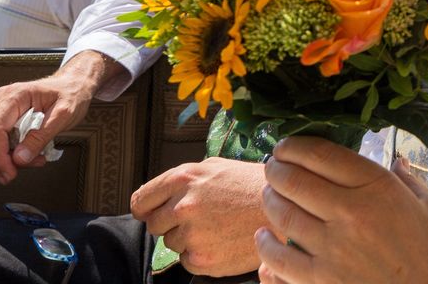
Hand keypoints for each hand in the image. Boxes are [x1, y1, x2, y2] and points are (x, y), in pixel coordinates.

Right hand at [0, 51, 112, 182]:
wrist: (73, 86)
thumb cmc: (70, 96)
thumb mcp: (64, 115)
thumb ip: (42, 136)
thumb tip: (19, 159)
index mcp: (14, 96)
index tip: (11, 174)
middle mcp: (0, 101)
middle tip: (10, 177)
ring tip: (31, 163)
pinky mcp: (1, 118)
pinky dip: (6, 155)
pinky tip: (28, 158)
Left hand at [131, 157, 266, 276]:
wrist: (286, 207)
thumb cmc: (252, 185)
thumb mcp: (216, 167)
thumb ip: (185, 180)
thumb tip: (162, 194)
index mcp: (184, 178)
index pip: (141, 200)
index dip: (145, 208)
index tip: (149, 212)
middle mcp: (183, 206)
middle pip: (154, 225)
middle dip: (170, 224)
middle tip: (198, 219)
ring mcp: (192, 235)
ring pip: (172, 244)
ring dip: (188, 239)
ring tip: (217, 227)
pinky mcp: (203, 259)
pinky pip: (187, 261)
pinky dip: (200, 255)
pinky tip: (222, 241)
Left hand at [256, 137, 427, 283]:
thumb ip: (411, 181)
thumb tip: (398, 162)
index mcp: (378, 188)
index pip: (323, 155)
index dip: (296, 146)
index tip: (286, 146)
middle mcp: (351, 213)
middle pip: (295, 180)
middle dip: (276, 168)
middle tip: (272, 166)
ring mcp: (333, 248)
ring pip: (283, 214)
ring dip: (270, 199)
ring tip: (269, 193)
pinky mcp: (321, 279)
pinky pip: (280, 258)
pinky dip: (266, 245)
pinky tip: (263, 236)